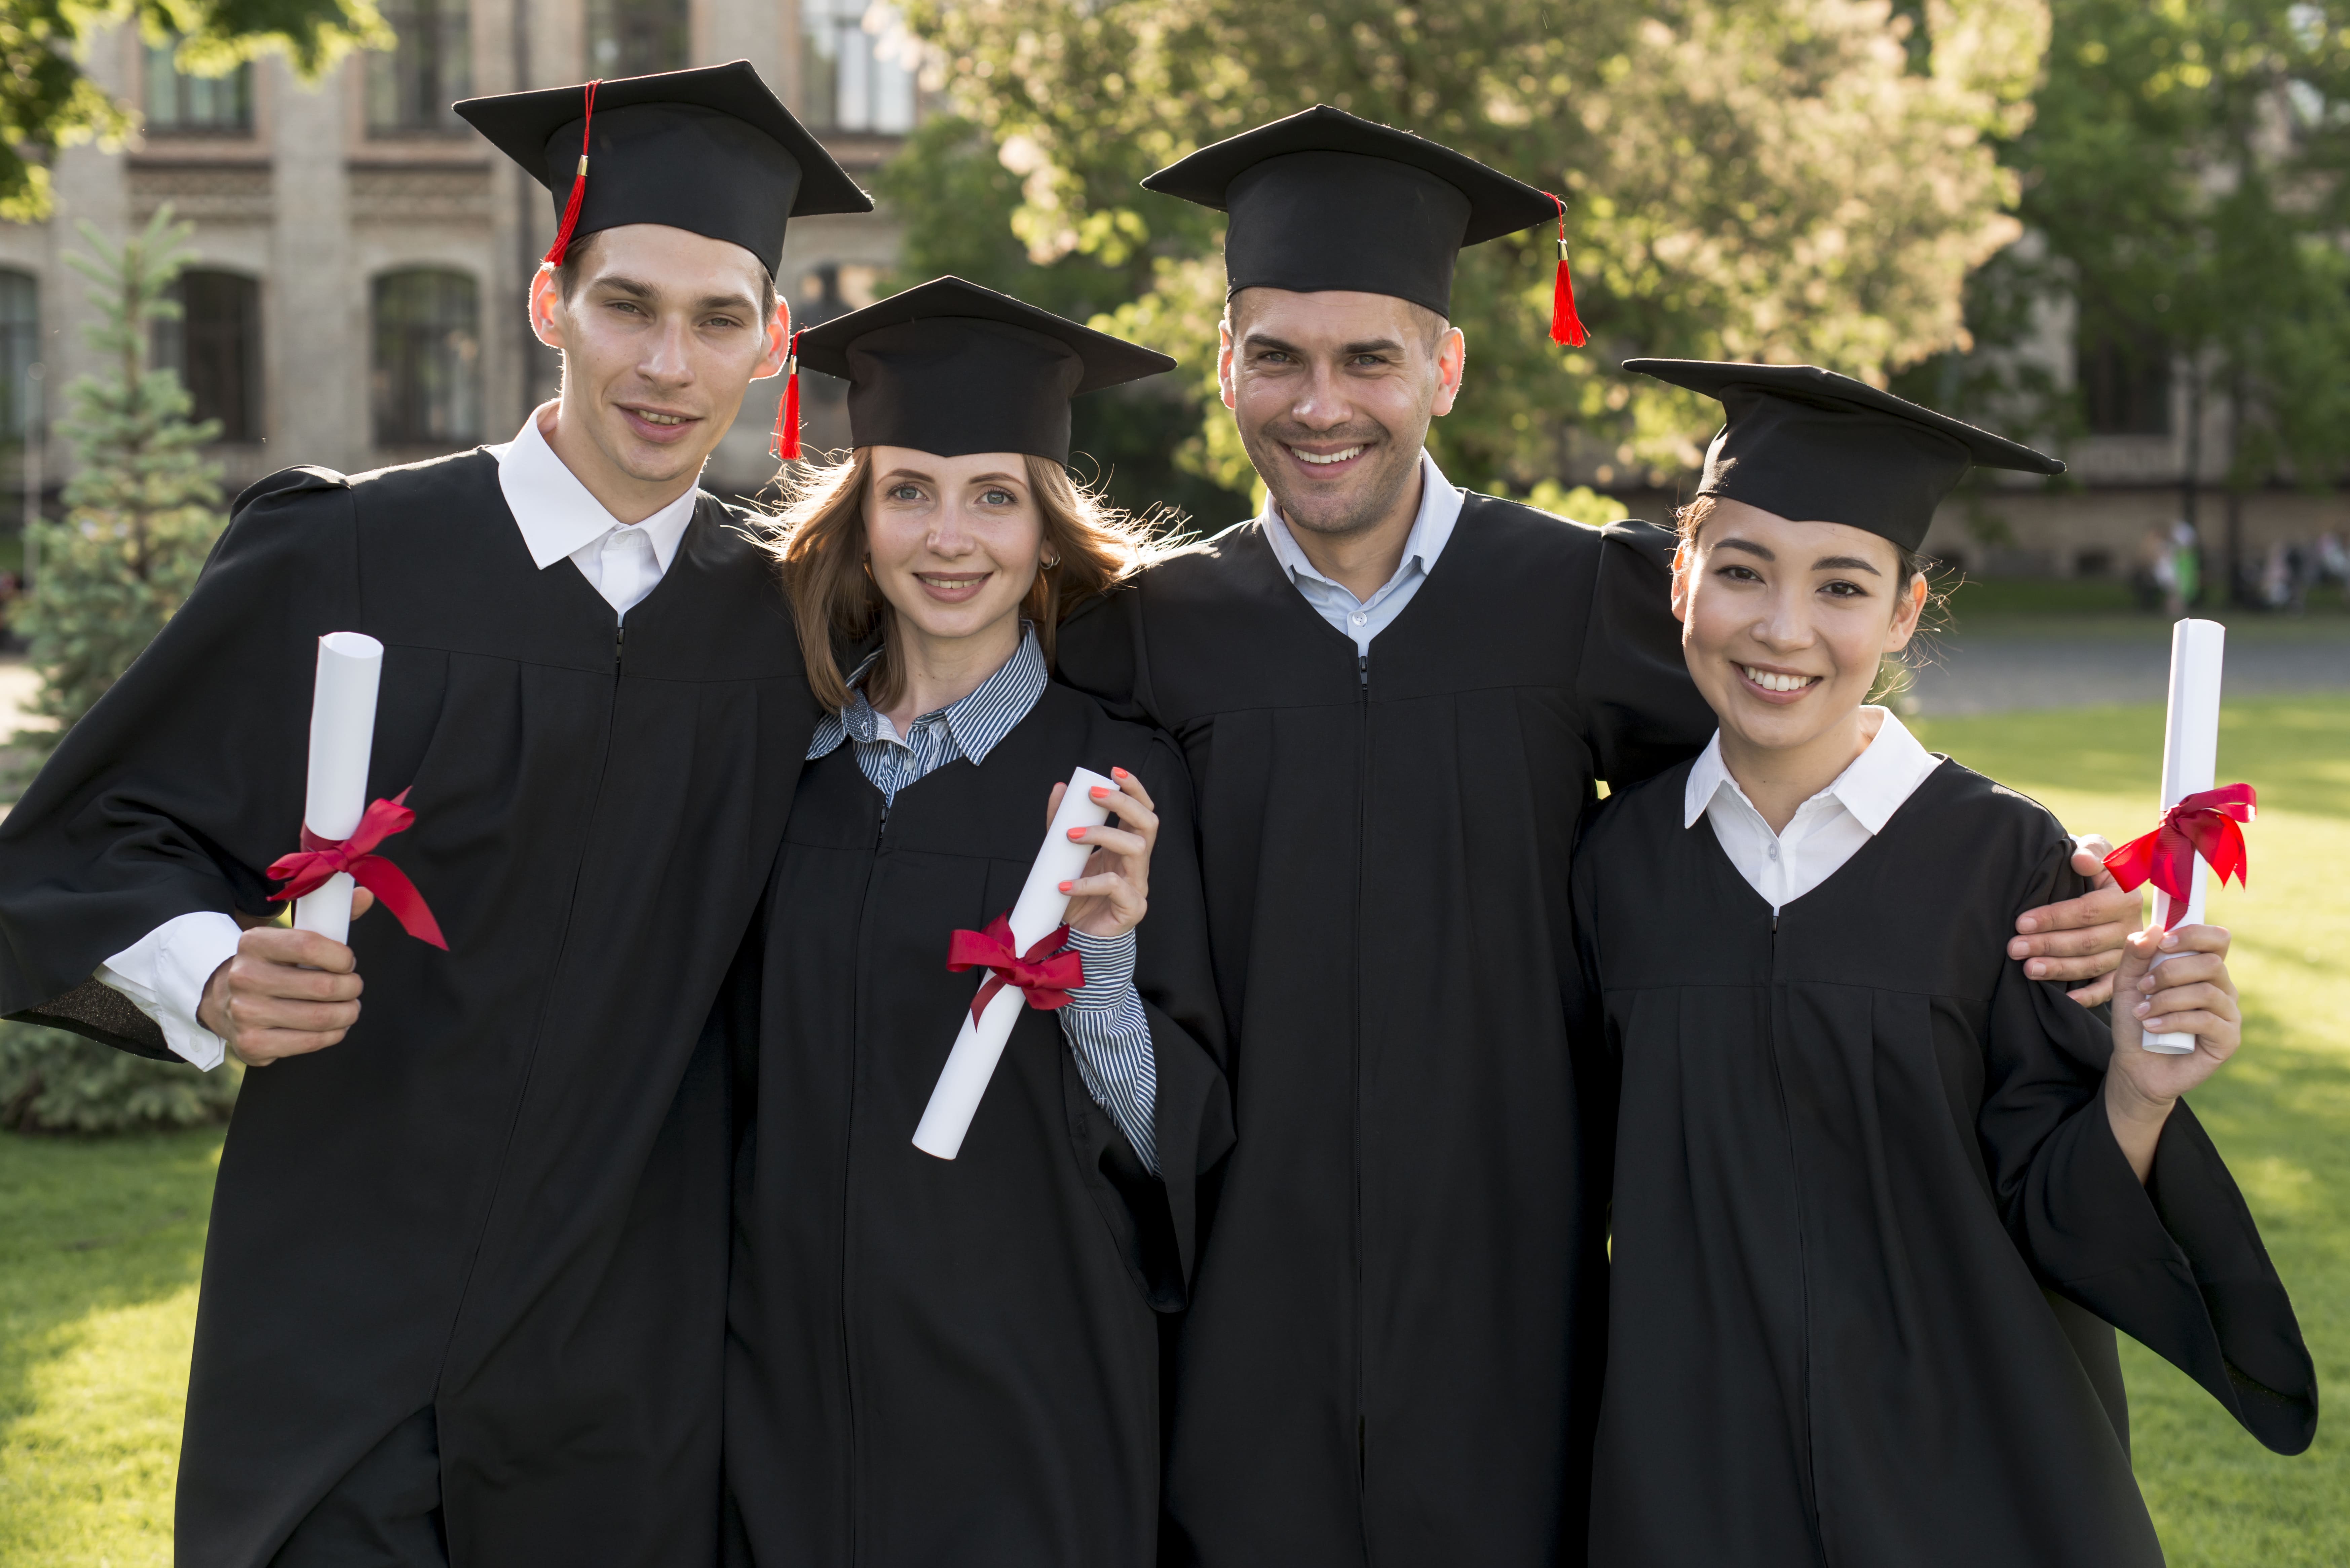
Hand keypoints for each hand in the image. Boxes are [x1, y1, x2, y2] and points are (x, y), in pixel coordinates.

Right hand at [199, 888, 373, 1064]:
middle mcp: (244, 977)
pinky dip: (333, 1035)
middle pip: (323, 986)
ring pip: (321, 1017)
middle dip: (351, 987)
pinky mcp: (252, 1044)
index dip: (341, 956)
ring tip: (350, 1007)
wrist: (224, 1000)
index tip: (347, 961)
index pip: (309, 945)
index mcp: (253, 942)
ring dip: (348, 1012)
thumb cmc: (273, 965)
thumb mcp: (291, 936)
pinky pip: (310, 1042)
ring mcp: (245, 1013)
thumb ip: (330, 915)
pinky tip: (334, 1026)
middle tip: (353, 986)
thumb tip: (366, 895)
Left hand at [1049, 767, 1156, 940]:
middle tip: (1093, 794)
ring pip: (1137, 848)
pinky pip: (1115, 886)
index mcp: (1126, 846)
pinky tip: (1063, 884)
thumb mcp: (1066, 855)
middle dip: (1122, 803)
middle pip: (1148, 822)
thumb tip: (1060, 788)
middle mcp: (1137, 862)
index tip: (1114, 771)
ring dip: (1103, 835)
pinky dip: (1087, 882)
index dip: (1134, 789)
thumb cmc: (1076, 895)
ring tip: (1070, 836)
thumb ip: (1062, 823)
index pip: (1142, 810)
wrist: (1075, 939)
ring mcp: (1138, 885)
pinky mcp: (1132, 908)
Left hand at [2009, 834, 2140, 1007]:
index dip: (2053, 918)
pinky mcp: (2123, 973)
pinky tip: (2065, 999)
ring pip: (2092, 966)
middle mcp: (2131, 928)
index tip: (2021, 922)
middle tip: (2014, 949)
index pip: (2087, 911)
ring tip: (2028, 970)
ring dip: (2059, 969)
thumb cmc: (2091, 867)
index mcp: (2125, 898)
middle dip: (2047, 945)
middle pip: (2086, 941)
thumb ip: (2091, 852)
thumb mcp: (2095, 850)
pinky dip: (2088, 997)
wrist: (2102, 884)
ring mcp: (2128, 954)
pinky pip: (2108, 988)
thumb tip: (2080, 860)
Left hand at [2104, 922, 2239, 1180]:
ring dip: (2166, 999)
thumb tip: (2153, 930)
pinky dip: (2173, 1021)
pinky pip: (2206, 1021)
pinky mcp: (2229, 1039)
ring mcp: (2229, 1014)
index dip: (2195, 934)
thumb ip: (2136, 955)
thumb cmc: (2137, 1020)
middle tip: (2143, 987)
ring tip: (2142, 1013)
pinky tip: (2152, 1027)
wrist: (2136, 1064)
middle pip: (2211, 963)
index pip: (2217, 939)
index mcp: (2203, 969)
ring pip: (2206, 992)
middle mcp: (2222, 988)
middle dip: (2170, 972)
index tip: (2164, 941)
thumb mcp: (2128, 983)